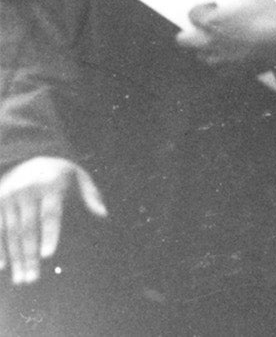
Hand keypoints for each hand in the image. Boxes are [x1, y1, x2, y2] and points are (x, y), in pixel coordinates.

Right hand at [0, 156, 106, 283]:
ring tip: (20, 280)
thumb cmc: (60, 173)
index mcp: (51, 185)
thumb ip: (91, 195)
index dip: (49, 235)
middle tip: (32, 280)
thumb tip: (103, 214)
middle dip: (29, 256)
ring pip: (10, 233)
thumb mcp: (79, 176)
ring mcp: (8, 197)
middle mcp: (27, 191)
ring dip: (15, 258)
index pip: (50, 214)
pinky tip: (2, 267)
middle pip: (27, 229)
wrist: (27, 156)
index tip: (49, 256)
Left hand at [177, 0, 275, 74]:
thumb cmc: (269, 14)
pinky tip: (235, 53)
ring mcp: (218, 58)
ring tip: (223, 40)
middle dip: (191, 33)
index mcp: (212, 21)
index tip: (216, 7)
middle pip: (183, 39)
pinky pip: (216, 68)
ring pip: (200, 55)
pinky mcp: (229, 71)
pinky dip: (221, 62)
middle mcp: (209, 41)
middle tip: (209, 27)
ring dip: (206, 48)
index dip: (203, 9)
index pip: (191, 14)